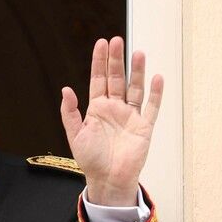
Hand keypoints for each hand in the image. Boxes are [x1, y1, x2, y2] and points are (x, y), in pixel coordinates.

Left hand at [60, 36, 163, 205]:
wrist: (108, 180)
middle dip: (116, 60)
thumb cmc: (90, 159)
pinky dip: (155, 93)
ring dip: (137, 71)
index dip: (99, 63)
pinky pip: (152, 107)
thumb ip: (70, 113)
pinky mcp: (144, 126)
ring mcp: (131, 116)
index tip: (101, 43)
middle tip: (117, 41)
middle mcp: (115, 108)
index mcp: (97, 109)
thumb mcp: (75, 135)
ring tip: (137, 52)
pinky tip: (156, 77)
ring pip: (135, 88)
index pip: (99, 80)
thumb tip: (65, 90)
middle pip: (117, 79)